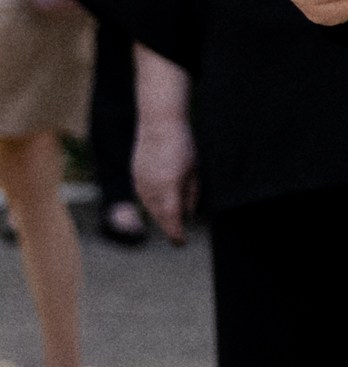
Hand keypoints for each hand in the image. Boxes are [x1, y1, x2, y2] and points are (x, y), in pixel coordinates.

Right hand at [132, 113, 197, 244]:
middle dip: (168, 227)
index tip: (181, 242)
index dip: (176, 234)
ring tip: (169, 222)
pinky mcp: (135, 176)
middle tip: (177, 236)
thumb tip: (187, 214)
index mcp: (169, 188)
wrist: (159, 124)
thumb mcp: (194, 171)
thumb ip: (191, 195)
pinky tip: (158, 205)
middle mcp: (152, 188)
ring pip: (149, 207)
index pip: (171, 220)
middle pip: (159, 216)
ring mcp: (140, 182)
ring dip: (159, 216)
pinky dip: (151, 204)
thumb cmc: (182, 146)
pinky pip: (143, 196)